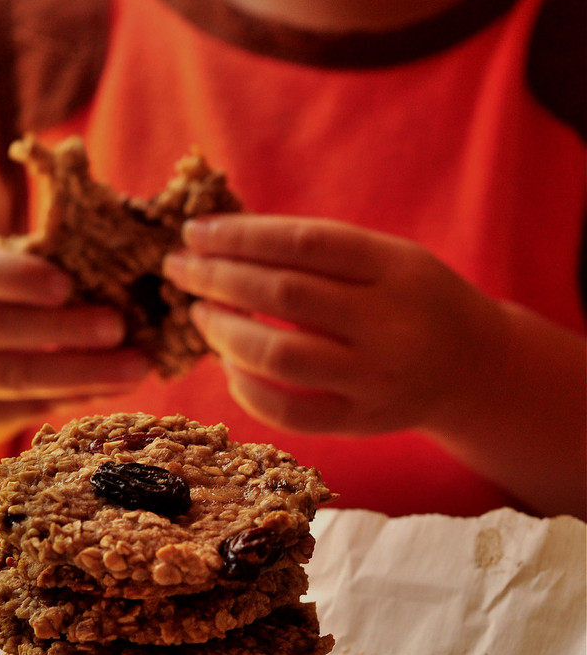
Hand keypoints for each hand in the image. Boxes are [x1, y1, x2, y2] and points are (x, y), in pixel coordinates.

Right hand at [0, 241, 149, 441]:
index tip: (65, 284)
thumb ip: (36, 263)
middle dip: (62, 329)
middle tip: (117, 326)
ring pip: (18, 378)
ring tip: (136, 366)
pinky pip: (33, 407)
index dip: (17, 278)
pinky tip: (117, 387)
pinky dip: (80, 396)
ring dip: (83, 372)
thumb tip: (113, 260)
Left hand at [163, 215, 492, 436]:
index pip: (305, 243)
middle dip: (219, 278)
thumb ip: (321, 252)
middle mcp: (389, 323)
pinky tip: (229, 365)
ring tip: (201, 313)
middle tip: (179, 269)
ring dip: (225, 332)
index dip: (242, 235)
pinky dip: (248, 389)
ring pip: (281, 356)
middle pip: (286, 295)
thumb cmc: (411, 301)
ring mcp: (376, 378)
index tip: (195, 231)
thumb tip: (224, 241)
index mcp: (396, 268)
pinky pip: (290, 412)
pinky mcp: (362, 423)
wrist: (474, 369)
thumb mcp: (388, 259)